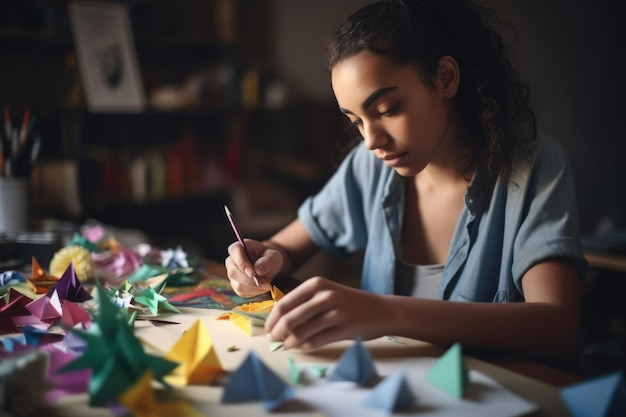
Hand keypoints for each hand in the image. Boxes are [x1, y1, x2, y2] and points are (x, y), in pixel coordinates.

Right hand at [225, 239, 281, 296]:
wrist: (268, 266)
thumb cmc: (269, 257)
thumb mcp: (273, 256)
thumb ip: (267, 261)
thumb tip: (258, 270)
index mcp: (238, 247)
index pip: (235, 252)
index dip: (242, 263)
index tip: (253, 273)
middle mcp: (231, 260)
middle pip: (233, 272)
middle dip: (249, 281)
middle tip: (265, 283)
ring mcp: (232, 273)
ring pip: (237, 285)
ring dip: (254, 288)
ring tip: (267, 285)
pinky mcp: (235, 285)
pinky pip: (241, 292)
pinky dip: (254, 292)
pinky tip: (262, 287)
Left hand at [265, 276, 385, 348]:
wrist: (381, 310)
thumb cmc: (349, 303)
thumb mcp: (327, 293)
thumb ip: (305, 304)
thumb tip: (278, 322)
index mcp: (316, 284)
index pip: (284, 303)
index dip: (272, 319)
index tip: (268, 329)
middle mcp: (325, 295)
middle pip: (289, 319)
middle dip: (277, 332)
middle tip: (273, 340)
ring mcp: (335, 312)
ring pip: (301, 332)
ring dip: (289, 342)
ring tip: (286, 345)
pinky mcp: (343, 329)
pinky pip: (315, 341)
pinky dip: (304, 346)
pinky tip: (302, 346)